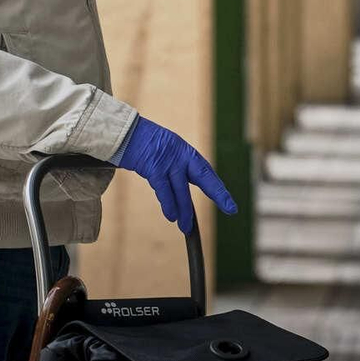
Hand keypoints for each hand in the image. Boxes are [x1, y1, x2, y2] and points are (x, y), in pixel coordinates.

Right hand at [115, 117, 237, 233]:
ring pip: (181, 190)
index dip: (219, 189)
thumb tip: (182, 194)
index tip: (230, 205)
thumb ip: (179, 169)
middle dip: (219, 193)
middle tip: (231, 209)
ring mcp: (169, 161)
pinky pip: (164, 190)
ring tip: (186, 227)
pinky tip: (172, 216)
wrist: (128, 133)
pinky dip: (169, 204)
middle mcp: (182, 156)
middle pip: (205, 176)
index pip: (207, 173)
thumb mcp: (169, 153)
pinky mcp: (154, 167)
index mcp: (187, 153)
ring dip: (184, 211)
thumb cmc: (148, 146)